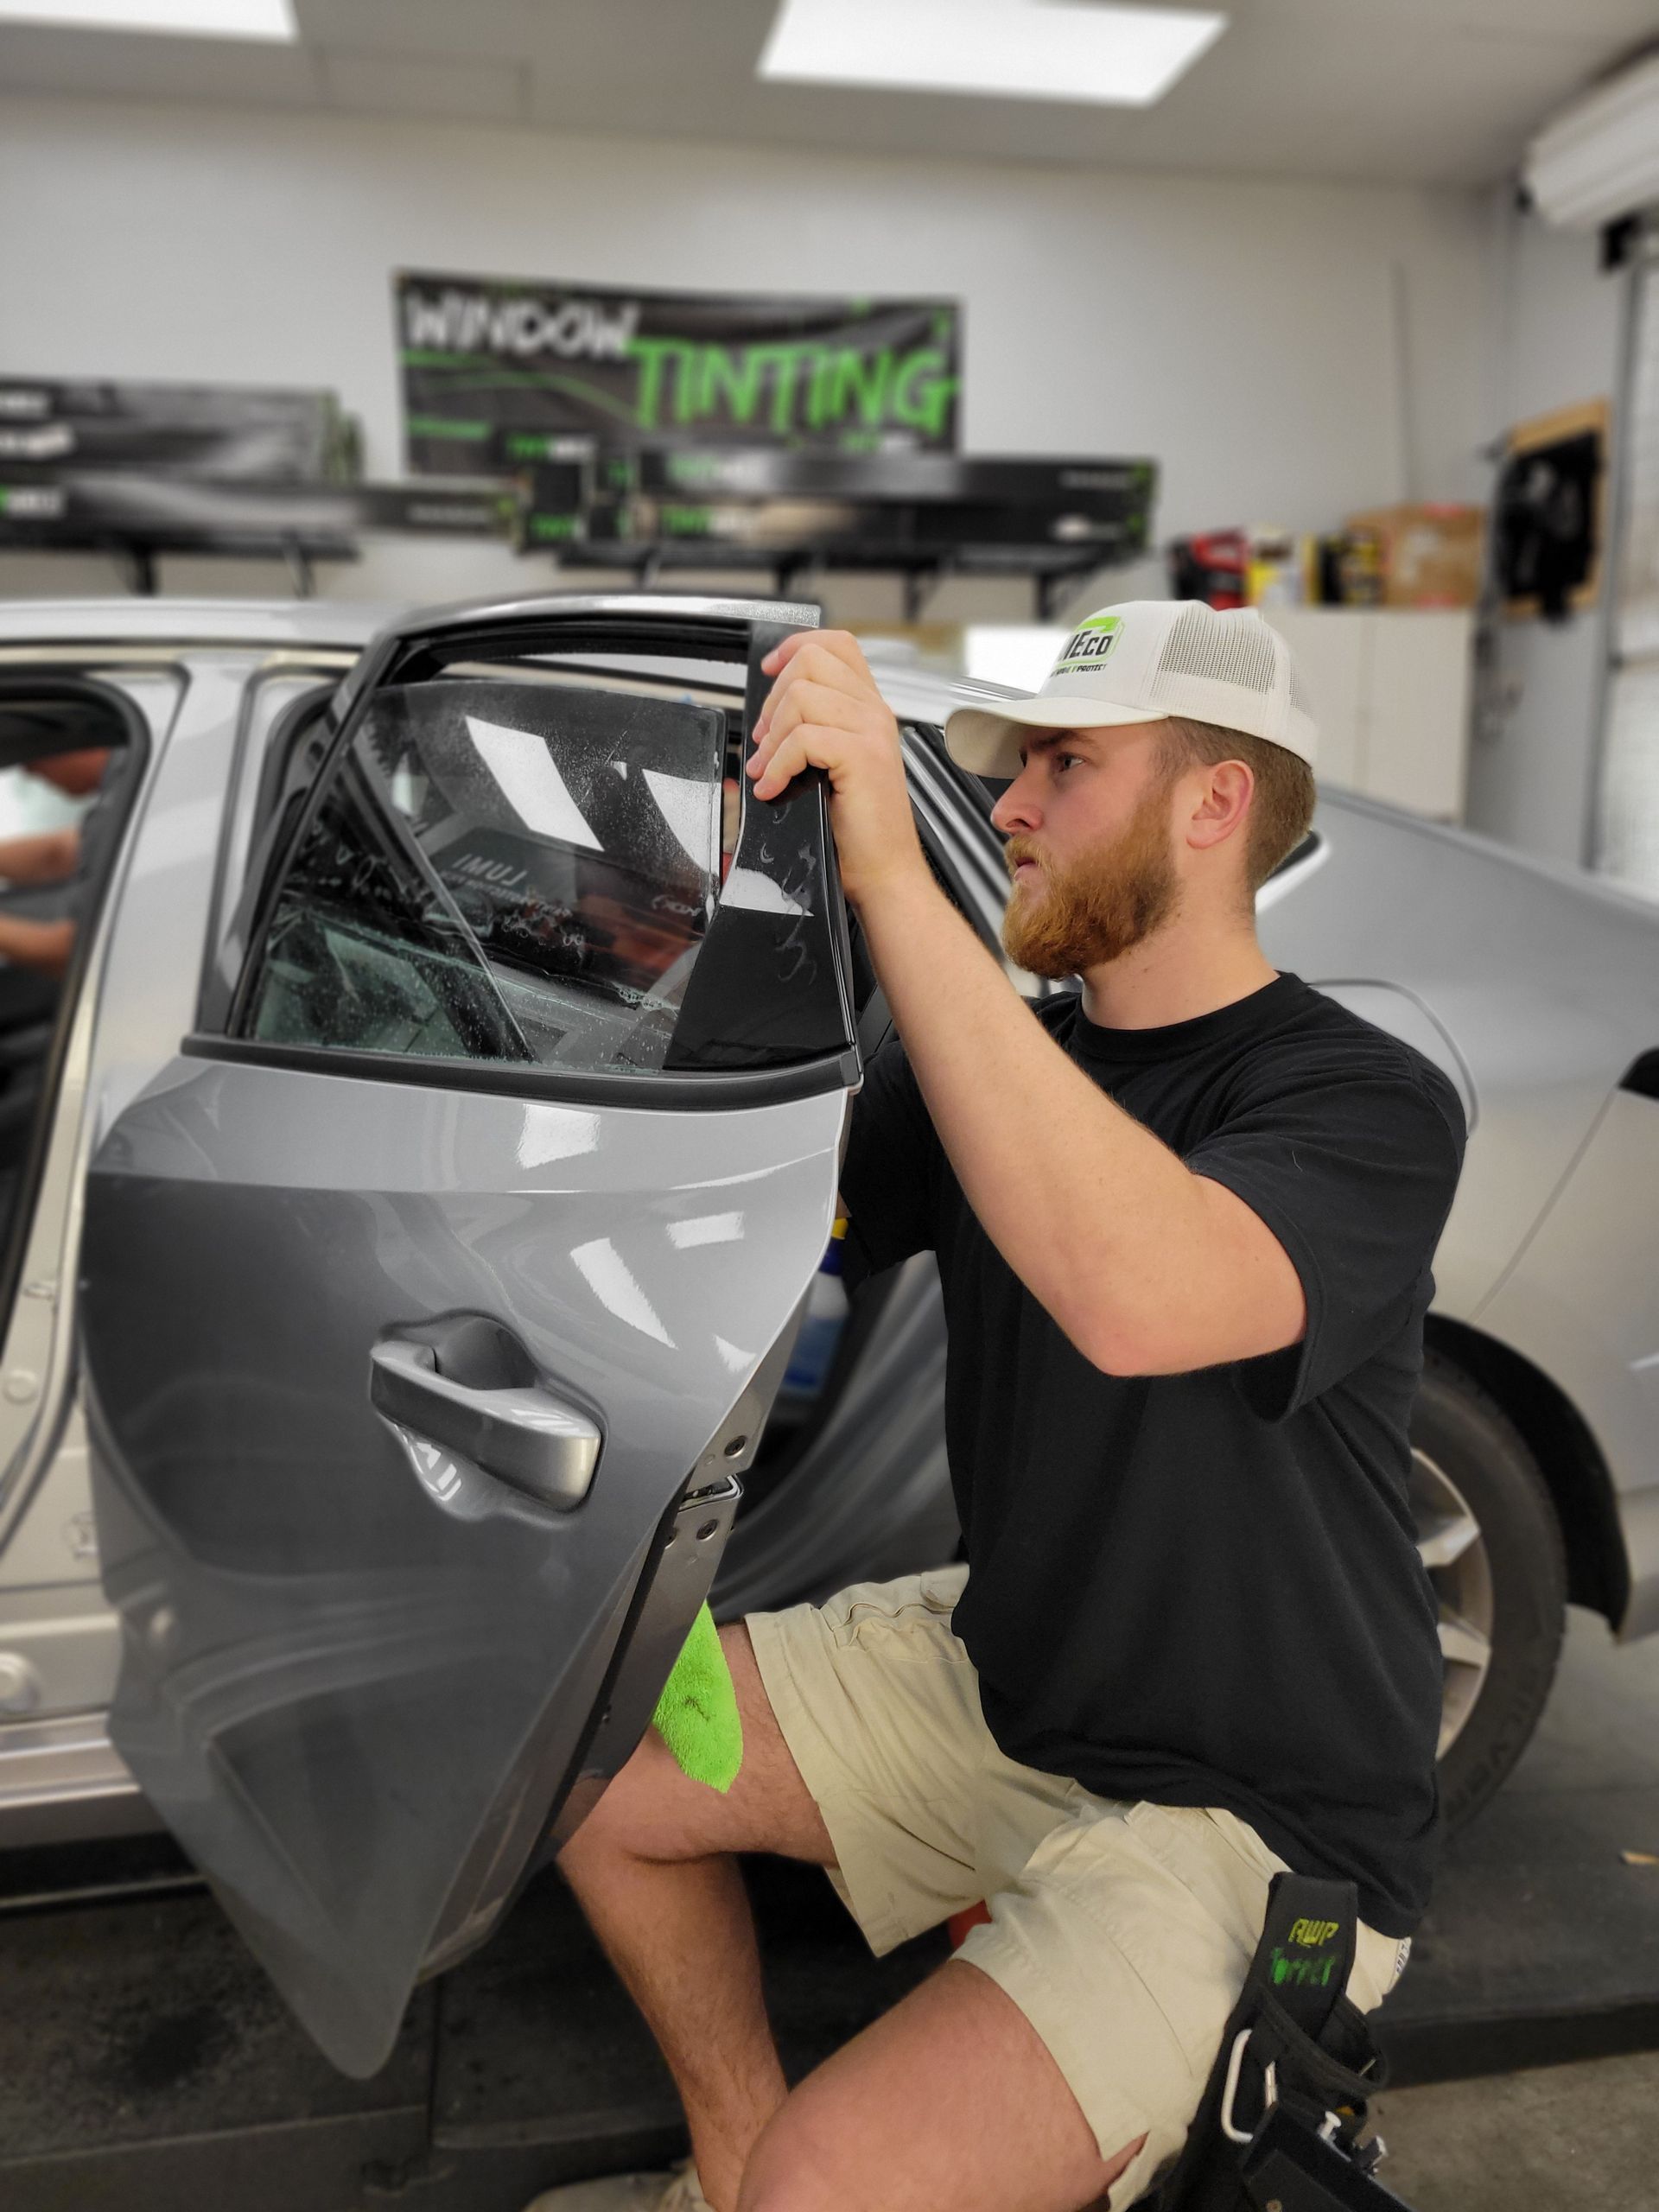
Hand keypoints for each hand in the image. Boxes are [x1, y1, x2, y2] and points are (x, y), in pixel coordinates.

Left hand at [747, 630, 928, 908]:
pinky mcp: (862, 756)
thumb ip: (816, 734)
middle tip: (765, 740)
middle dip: (773, 698)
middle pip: (812, 661)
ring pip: (801, 697)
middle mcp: (874, 713)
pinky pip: (802, 738)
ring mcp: (871, 732)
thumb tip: (772, 719)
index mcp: (870, 710)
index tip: (770, 670)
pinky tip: (775, 787)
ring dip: (771, 737)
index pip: (836, 645)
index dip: (796, 647)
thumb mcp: (835, 769)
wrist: (886, 872)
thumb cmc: (861, 831)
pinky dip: (777, 765)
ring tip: (767, 769)